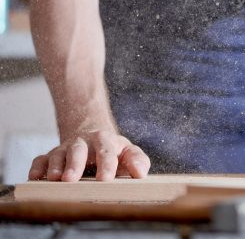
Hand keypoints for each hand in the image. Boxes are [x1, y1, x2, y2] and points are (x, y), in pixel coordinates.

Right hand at [29, 130, 150, 181]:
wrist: (92, 134)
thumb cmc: (114, 150)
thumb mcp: (128, 151)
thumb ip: (138, 160)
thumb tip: (139, 173)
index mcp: (105, 141)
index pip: (106, 152)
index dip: (106, 165)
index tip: (105, 179)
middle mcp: (83, 143)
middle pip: (78, 150)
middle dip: (74, 164)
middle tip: (71, 179)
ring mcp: (66, 148)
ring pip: (58, 154)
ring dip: (55, 166)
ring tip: (55, 179)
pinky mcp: (52, 155)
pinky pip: (41, 159)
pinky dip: (37, 167)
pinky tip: (34, 178)